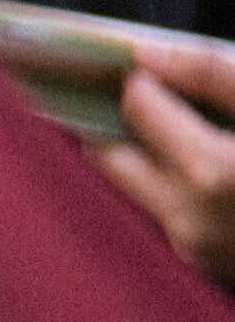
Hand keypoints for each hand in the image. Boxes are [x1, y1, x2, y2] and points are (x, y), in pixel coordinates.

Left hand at [101, 72, 234, 288]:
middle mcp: (189, 219)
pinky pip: (163, 214)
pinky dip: (169, 186)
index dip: (142, 81)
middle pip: (110, 155)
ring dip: (142, 157)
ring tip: (168, 128)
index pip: (136, 109)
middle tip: (136, 97)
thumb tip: (143, 54)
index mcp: (211, 174)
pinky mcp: (201, 266)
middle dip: (117, 123)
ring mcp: (192, 249)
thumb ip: (211, 75)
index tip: (150, 68)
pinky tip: (195, 170)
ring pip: (133, 189)